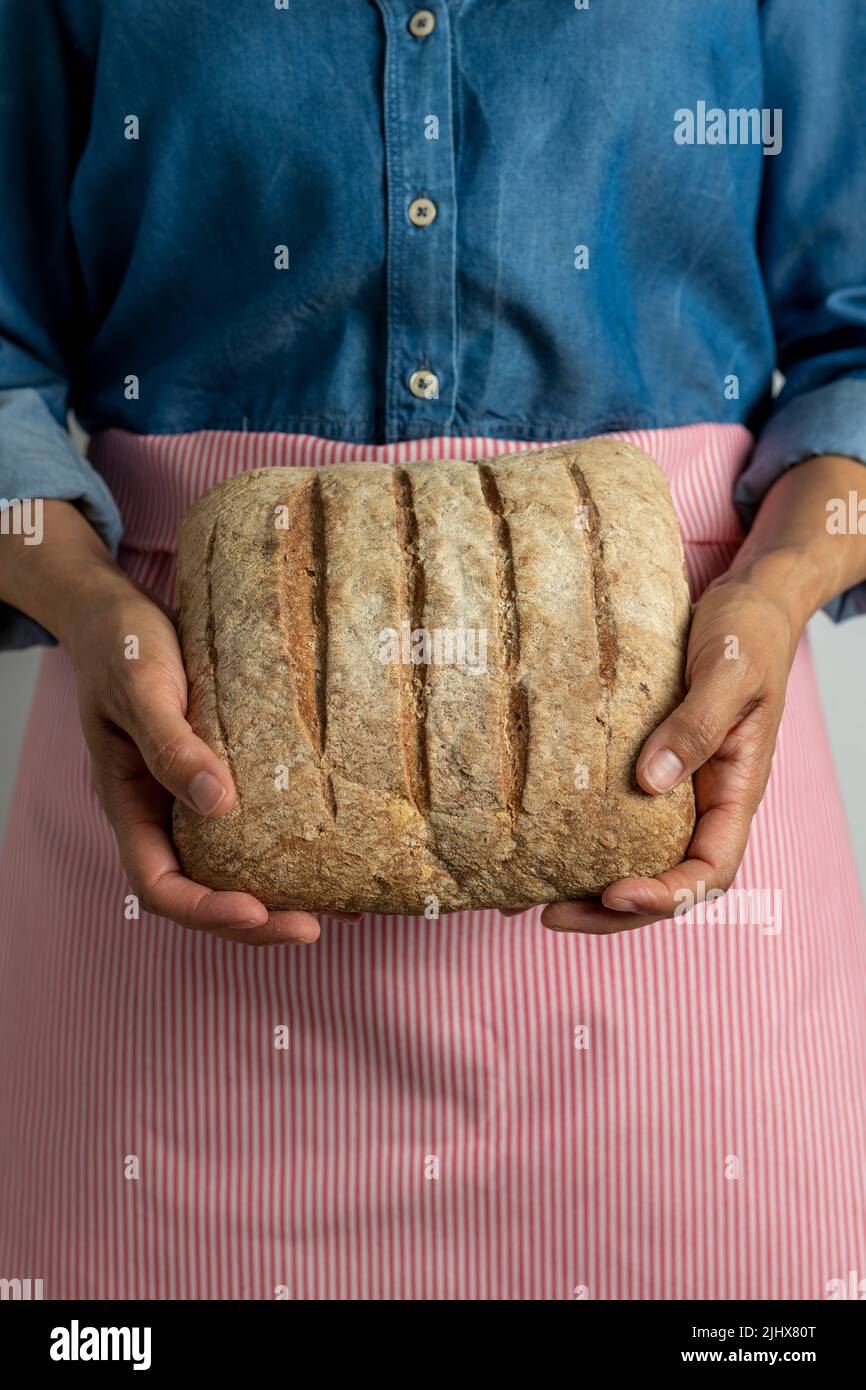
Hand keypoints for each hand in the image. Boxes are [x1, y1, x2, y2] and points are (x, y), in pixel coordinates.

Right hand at [68, 576, 340, 943]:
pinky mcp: (225, 778)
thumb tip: (217, 802)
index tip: (255, 910)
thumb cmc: (121, 648)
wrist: (122, 614)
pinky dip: (291, 849)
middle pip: (203, 892)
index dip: (204, 909)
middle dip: (254, 919)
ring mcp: (193, 801)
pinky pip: (256, 827)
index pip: (159, 885)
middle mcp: (163, 814)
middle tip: (312, 926)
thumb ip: (171, 746)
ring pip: (233, 869)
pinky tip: (337, 855)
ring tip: (337, 907)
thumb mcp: (141, 690)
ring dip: (278, 896)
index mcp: (131, 806)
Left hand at [536, 562, 800, 933]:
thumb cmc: (750, 634)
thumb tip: (649, 783)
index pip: (709, 870)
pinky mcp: (651, 767)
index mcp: (737, 789)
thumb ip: (696, 726)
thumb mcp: (728, 672)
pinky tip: (538, 847)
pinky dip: (583, 841)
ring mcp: (679, 789)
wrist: (749, 604)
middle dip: (613, 911)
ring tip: (531, 899)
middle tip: (549, 914)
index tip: (613, 893)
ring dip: (592, 889)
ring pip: (641, 859)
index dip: (665, 895)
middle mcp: (708, 801)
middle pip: (668, 882)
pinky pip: (620, 819)